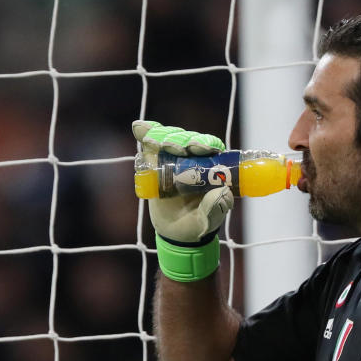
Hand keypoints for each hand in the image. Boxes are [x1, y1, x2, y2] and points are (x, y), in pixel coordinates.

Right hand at [132, 120, 231, 243]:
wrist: (177, 231)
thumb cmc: (200, 222)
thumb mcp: (210, 219)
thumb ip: (216, 208)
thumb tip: (221, 192)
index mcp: (213, 167)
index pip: (212, 147)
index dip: (205, 143)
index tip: (198, 148)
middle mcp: (195, 157)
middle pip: (189, 138)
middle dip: (182, 139)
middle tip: (176, 148)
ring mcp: (174, 157)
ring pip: (170, 137)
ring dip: (163, 136)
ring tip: (154, 142)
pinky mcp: (155, 160)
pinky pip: (150, 145)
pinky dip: (145, 133)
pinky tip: (139, 128)